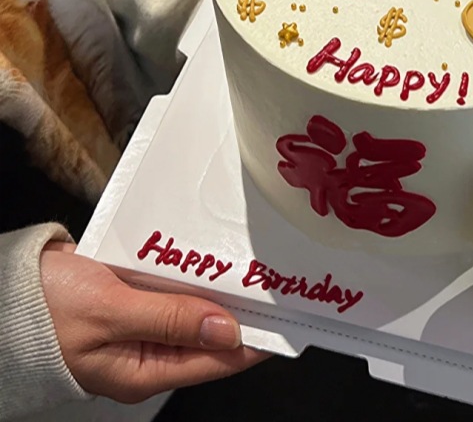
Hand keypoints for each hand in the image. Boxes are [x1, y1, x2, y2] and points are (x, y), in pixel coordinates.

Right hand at [40, 241, 268, 402]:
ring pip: (196, 309)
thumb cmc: (46, 308)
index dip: (255, 338)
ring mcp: (141, 327)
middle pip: (211, 334)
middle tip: (276, 280)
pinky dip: (192, 277)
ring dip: (219, 289)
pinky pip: (174, 291)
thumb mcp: (111, 312)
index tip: (287, 316)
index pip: (217, 359)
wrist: (4, 287)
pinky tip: (210, 259)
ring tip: (253, 266)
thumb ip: (171, 320)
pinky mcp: (133, 302)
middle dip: (242, 309)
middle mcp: (148, 353)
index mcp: (144, 371)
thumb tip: (227, 329)